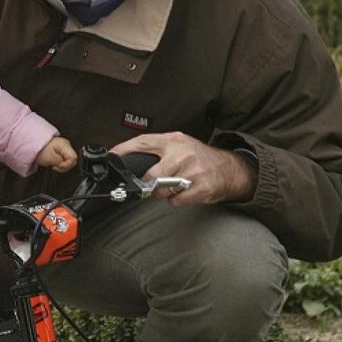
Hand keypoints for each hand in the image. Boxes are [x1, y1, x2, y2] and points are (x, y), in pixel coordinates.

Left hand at [36, 136, 77, 172]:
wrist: (33, 145)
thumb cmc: (40, 149)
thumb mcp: (50, 158)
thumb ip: (60, 162)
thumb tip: (64, 166)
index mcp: (65, 145)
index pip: (74, 157)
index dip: (67, 164)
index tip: (59, 166)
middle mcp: (67, 145)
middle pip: (73, 160)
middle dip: (65, 166)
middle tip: (55, 167)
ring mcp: (64, 148)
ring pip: (69, 161)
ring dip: (62, 166)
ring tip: (53, 165)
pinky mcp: (61, 151)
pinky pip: (65, 160)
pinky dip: (60, 164)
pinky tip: (54, 163)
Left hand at [111, 132, 256, 206]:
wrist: (229, 169)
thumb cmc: (199, 157)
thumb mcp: (179, 145)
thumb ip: (158, 150)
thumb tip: (130, 159)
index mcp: (174, 140)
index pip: (143, 142)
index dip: (124, 150)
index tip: (112, 156)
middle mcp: (182, 154)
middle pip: (150, 174)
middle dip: (147, 183)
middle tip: (150, 183)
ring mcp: (192, 172)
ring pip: (162, 190)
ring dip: (163, 192)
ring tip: (174, 185)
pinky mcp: (200, 189)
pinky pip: (176, 201)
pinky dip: (176, 200)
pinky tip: (184, 192)